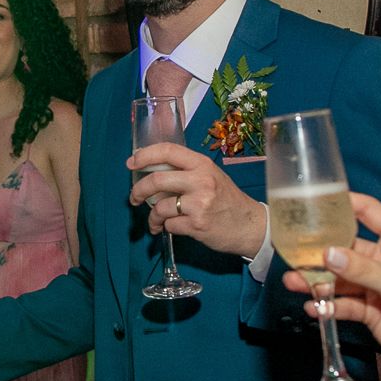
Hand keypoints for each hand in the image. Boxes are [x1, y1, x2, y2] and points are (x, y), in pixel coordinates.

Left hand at [127, 143, 266, 257]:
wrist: (250, 225)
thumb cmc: (227, 200)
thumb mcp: (211, 177)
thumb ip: (186, 172)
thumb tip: (152, 173)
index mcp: (202, 165)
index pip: (168, 151)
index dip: (145, 155)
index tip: (131, 163)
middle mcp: (201, 180)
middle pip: (156, 180)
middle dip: (138, 190)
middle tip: (134, 198)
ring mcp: (199, 203)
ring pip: (159, 207)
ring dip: (152, 217)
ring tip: (155, 222)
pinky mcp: (197, 225)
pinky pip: (169, 225)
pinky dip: (165, 228)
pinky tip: (170, 228)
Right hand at [282, 191, 380, 380]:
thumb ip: (361, 269)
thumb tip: (327, 253)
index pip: (370, 212)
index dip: (346, 204)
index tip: (318, 201)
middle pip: (347, 248)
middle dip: (320, 252)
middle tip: (294, 253)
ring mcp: (378, 286)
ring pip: (341, 278)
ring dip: (319, 281)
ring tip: (294, 283)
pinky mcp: (371, 311)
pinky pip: (345, 304)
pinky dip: (328, 306)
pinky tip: (314, 308)